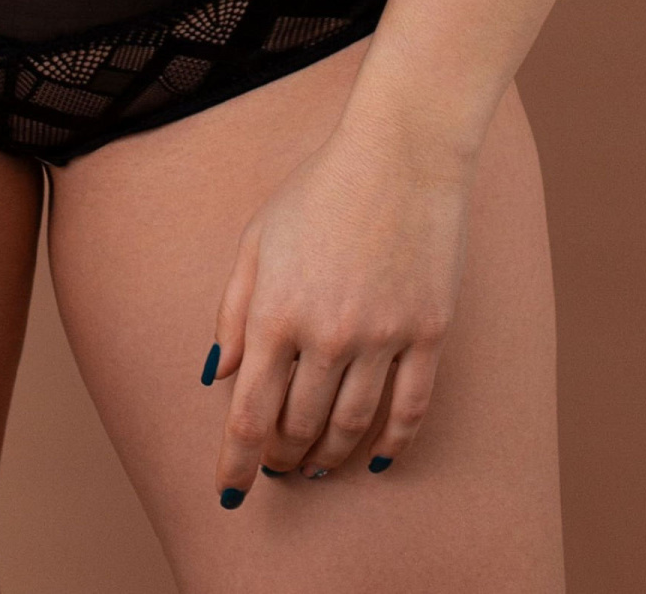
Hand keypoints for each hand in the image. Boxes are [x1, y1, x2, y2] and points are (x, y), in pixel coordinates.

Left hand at [207, 119, 474, 499]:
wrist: (400, 154)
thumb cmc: (320, 189)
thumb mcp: (258, 237)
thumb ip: (233, 309)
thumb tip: (219, 376)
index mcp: (276, 311)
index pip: (249, 414)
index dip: (237, 462)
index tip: (230, 492)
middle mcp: (326, 334)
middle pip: (298, 427)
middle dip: (282, 458)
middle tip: (279, 466)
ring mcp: (381, 337)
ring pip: (349, 426)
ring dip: (328, 456)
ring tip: (318, 466)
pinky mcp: (426, 333)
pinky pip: (409, 409)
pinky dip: (390, 443)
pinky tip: (376, 457)